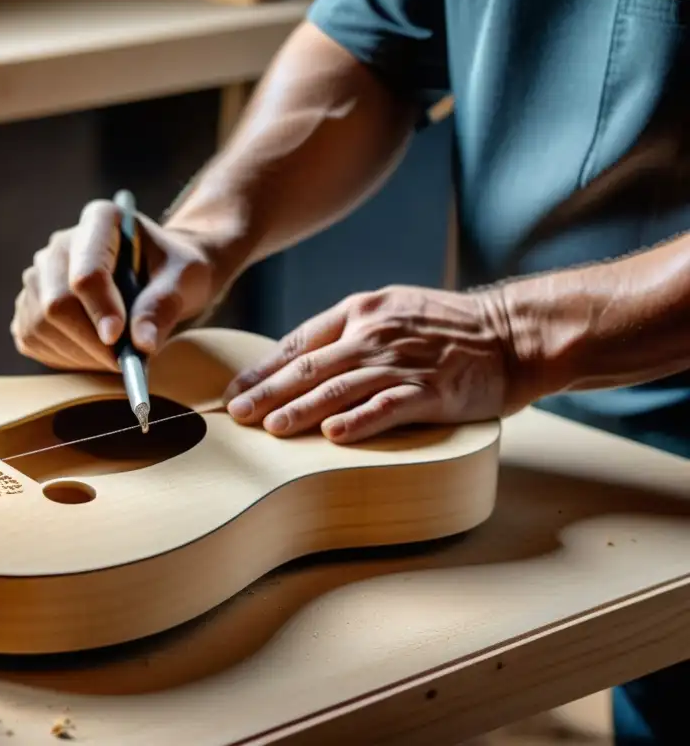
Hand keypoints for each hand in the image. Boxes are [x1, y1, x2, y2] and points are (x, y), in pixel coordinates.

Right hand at [11, 199, 219, 370]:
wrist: (162, 277)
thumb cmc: (175, 270)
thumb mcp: (186, 278)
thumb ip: (164, 305)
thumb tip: (142, 344)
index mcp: (100, 221)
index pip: (87, 272)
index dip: (100, 308)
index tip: (117, 338)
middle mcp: (61, 244)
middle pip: (57, 303)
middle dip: (90, 342)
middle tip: (123, 362)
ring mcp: (41, 274)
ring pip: (41, 326)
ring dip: (80, 354)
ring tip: (116, 357)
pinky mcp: (30, 305)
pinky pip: (33, 339)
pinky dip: (64, 358)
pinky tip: (93, 355)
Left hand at [222, 285, 522, 443]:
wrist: (512, 332)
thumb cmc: (447, 328)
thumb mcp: (391, 313)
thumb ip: (349, 334)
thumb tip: (300, 366)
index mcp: (360, 311)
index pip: (299, 342)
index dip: (263, 369)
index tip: (234, 392)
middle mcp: (374, 333)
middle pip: (310, 366)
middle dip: (268, 392)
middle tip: (236, 415)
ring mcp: (402, 361)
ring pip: (340, 387)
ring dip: (302, 409)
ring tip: (271, 428)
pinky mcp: (431, 389)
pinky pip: (388, 406)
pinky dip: (359, 421)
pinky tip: (333, 435)